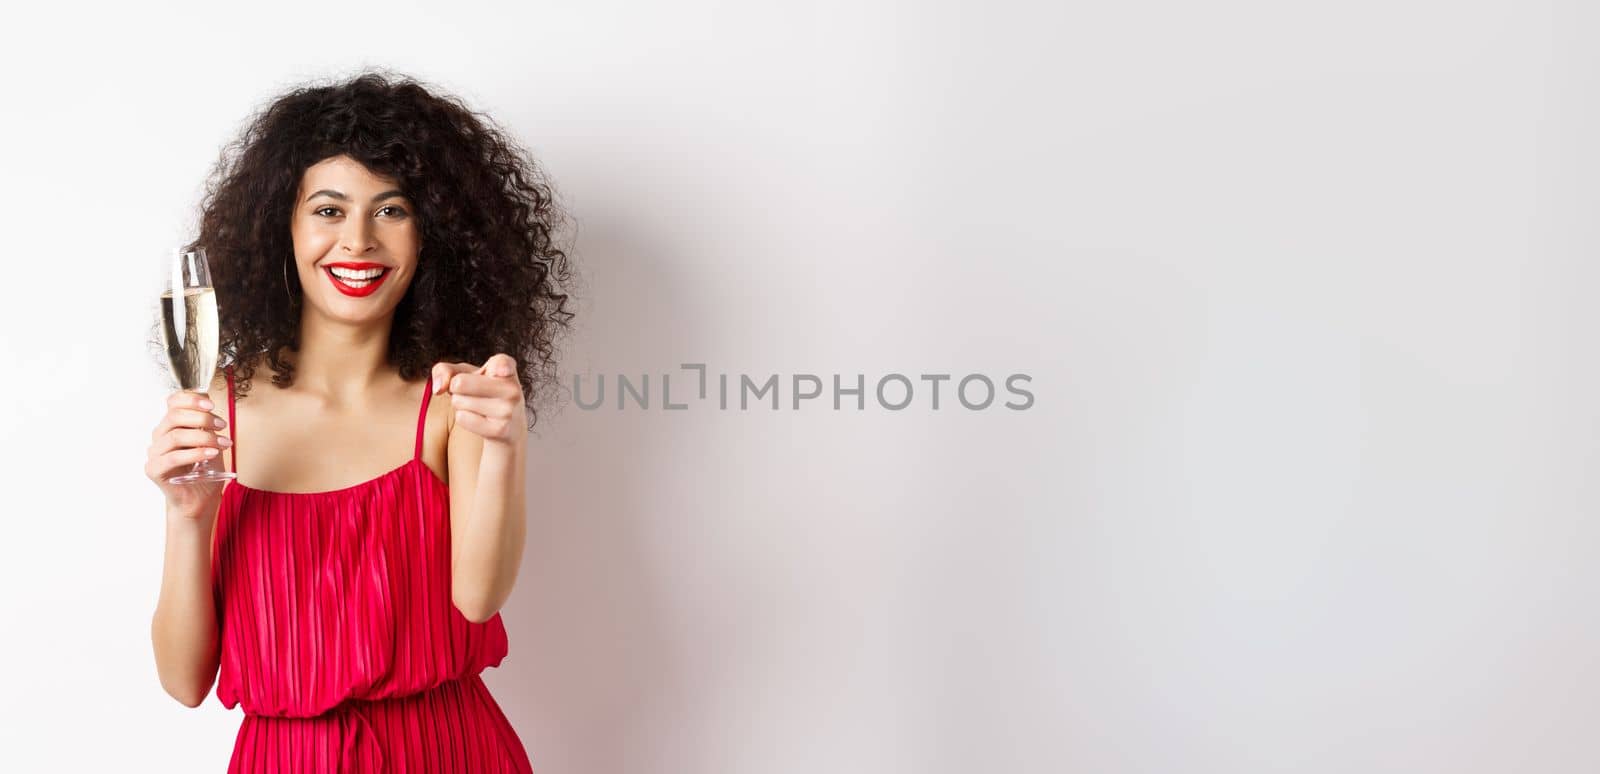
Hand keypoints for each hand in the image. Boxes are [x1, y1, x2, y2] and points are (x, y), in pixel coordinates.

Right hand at [146, 389, 231, 518]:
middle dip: (202, 418)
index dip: (191, 399)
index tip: (211, 405)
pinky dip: (195, 453)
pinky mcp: (154, 470)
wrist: (200, 498)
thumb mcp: (211, 442)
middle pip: (174, 416)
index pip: (172, 402)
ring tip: (223, 443)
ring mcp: (154, 453)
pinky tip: (211, 454)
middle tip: (223, 426)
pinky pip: (173, 457)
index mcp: (170, 425)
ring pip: (175, 436)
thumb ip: (207, 424)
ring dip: (204, 437)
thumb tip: (209, 403)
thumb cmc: (205, 470)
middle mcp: (159, 437)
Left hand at [431, 354, 526, 446]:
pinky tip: (480, 420)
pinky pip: (462, 418)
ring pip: (459, 401)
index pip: (502, 363)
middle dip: (456, 389)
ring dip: (461, 405)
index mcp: (507, 370)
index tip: (501, 371)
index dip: (501, 366)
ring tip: (478, 408)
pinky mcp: (500, 430)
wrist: (507, 427)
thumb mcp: (465, 375)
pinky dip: (464, 419)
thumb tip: (438, 388)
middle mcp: (513, 389)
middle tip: (472, 394)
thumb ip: (445, 370)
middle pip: (459, 383)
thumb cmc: (482, 394)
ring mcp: (508, 411)